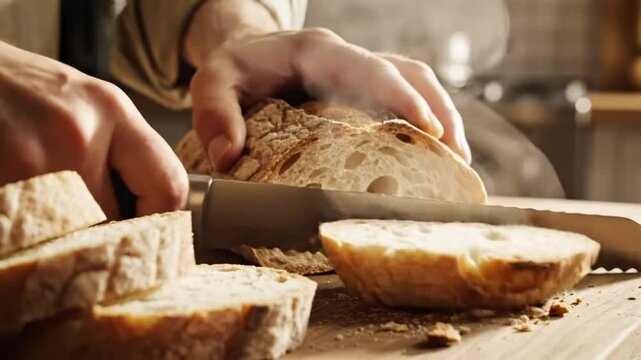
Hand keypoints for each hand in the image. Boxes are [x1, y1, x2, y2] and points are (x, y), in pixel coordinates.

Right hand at [0, 42, 187, 218]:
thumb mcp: (81, 101)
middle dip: (100, 230)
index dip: (161, 220)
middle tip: (87, 229)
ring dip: (61, 235)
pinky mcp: (0, 184)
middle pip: (115, 220)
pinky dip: (30, 232)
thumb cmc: (16, 86)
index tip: (148, 232)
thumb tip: (147, 206)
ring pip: (70, 234)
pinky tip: (23, 211)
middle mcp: (78, 133)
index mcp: (111, 110)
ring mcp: (31, 160)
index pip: (169, 186)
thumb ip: (116, 149)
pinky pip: (31, 233)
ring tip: (48, 213)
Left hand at [183, 3, 470, 170]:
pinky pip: (405, 97)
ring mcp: (359, 72)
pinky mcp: (364, 88)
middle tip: (455, 159)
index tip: (428, 128)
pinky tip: (433, 157)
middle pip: (408, 72)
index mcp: (317, 50)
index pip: (369, 67)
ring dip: (442, 117)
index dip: (401, 95)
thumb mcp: (212, 82)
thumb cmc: (234, 68)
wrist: (245, 51)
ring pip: (416, 82)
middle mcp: (346, 58)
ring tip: (456, 164)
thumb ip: (215, 112)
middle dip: (438, 111)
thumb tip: (229, 156)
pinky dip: (426, 122)